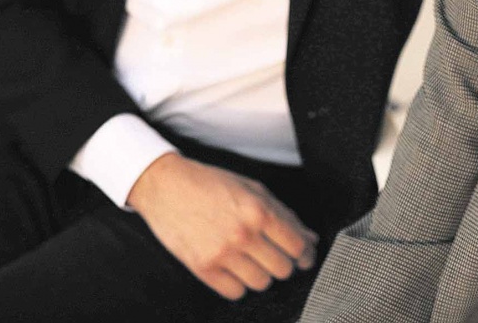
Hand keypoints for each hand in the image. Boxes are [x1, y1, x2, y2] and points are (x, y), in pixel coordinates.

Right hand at [127, 152, 318, 299]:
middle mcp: (243, 234)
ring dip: (261, 273)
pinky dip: (239, 283)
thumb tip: (310, 238)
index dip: (305, 254)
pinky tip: (234, 267)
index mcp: (259, 210)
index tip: (304, 256)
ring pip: (261, 283)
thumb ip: (284, 213)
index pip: (297, 246)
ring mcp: (222, 254)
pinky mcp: (203, 269)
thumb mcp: (252, 188)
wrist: (168, 187)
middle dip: (284, 263)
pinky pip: (235, 293)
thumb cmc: (212, 184)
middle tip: (275, 254)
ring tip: (251, 258)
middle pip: (283, 269)